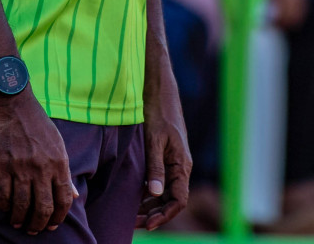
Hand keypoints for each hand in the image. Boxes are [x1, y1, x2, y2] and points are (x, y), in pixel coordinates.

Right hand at [0, 90, 74, 233]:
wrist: (12, 103)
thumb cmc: (36, 123)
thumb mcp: (58, 144)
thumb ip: (64, 171)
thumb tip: (74, 195)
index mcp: (59, 163)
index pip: (64, 199)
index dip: (59, 217)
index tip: (52, 225)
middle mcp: (41, 168)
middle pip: (43, 208)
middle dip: (39, 224)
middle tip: (33, 229)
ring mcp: (20, 167)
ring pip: (22, 205)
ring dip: (20, 219)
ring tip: (18, 223)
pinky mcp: (1, 165)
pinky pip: (3, 194)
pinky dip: (5, 206)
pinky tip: (5, 208)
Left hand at [136, 75, 190, 230]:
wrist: (160, 90)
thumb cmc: (158, 112)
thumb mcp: (154, 140)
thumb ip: (155, 168)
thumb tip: (154, 194)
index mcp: (182, 164)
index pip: (179, 200)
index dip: (165, 215)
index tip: (148, 224)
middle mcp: (181, 166)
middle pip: (172, 200)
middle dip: (155, 214)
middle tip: (134, 223)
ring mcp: (174, 162)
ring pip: (166, 192)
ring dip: (151, 205)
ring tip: (132, 214)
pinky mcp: (166, 156)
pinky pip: (161, 181)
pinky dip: (149, 192)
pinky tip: (134, 196)